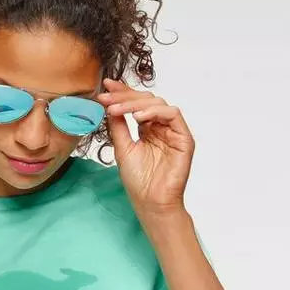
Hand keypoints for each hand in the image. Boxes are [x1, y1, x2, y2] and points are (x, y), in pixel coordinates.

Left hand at [97, 77, 194, 216]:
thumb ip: (118, 126)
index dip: (122, 93)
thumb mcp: (122, 148)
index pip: (136, 104)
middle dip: (125, 96)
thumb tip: (109, 104)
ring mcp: (173, 132)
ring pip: (158, 104)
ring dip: (136, 104)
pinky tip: (138, 118)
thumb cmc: (139, 181)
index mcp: (148, 129)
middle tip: (107, 97)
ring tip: (117, 110)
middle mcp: (161, 127)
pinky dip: (155, 112)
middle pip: (147, 100)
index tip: (105, 86)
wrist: (151, 202)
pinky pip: (172, 115)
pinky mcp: (184, 139)